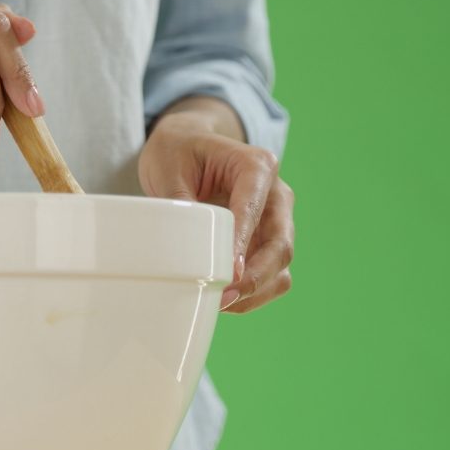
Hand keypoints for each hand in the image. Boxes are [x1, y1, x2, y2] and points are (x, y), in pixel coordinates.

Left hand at [139, 97, 294, 312]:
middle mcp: (275, 195)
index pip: (254, 209)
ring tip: (221, 303)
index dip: (243, 244)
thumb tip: (188, 251)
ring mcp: (275, 221)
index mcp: (257, 166)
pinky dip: (253, 293)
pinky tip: (226, 301)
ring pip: (281, 266)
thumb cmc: (178, 151)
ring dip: (256, 291)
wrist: (185, 146)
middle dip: (255, 277)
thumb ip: (180, 205)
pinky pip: (271, 275)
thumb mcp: (168, 168)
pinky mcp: (266, 242)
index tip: (229, 272)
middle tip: (223, 297)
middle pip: (281, 245)